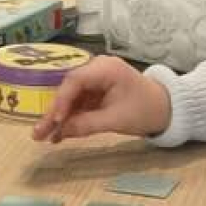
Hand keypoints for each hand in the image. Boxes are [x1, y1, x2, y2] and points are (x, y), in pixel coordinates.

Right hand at [31, 54, 172, 143]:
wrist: (166, 109)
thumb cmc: (146, 110)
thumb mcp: (116, 120)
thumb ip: (87, 124)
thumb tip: (60, 132)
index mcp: (105, 68)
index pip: (74, 81)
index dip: (61, 101)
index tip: (56, 121)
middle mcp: (97, 69)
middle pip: (68, 90)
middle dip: (54, 113)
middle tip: (38, 133)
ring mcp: (95, 80)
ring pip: (70, 99)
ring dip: (58, 118)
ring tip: (44, 137)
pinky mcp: (95, 91)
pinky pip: (78, 104)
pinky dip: (70, 118)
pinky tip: (58, 134)